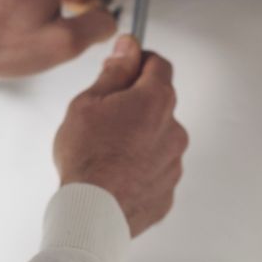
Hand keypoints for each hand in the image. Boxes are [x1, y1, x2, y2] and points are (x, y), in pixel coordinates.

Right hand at [52, 35, 186, 236]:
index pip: (158, 64)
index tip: (124, 64)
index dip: (138, 60)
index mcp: (156, 101)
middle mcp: (173, 130)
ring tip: (107, 151)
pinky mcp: (168, 190)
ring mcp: (173, 162)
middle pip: (158, 103)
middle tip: (104, 115)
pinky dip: (140, 168)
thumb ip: (115, 71)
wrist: (92, 212)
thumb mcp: (89, 102)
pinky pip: (156, 170)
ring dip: (139, 137)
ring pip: (158, 138)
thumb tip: (128, 48)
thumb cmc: (87, 159)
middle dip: (135, 103)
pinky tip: (116, 173)